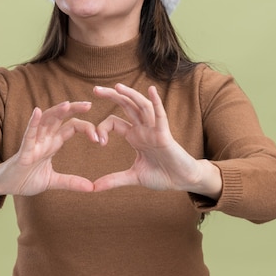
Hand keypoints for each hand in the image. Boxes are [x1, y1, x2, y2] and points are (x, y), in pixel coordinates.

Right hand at [0, 101, 97, 196]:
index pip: (71, 127)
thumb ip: (71, 182)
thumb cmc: (26, 179)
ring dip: (55, 112)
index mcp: (52, 143)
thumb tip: (92, 188)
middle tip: (89, 104)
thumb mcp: (53, 181)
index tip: (100, 135)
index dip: (85, 127)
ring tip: (67, 104)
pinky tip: (37, 112)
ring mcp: (33, 143)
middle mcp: (44, 139)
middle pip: (60, 118)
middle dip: (73, 109)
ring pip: (45, 122)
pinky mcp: (24, 151)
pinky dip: (33, 123)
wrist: (6, 187)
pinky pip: (28, 135)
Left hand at [92, 84, 221, 197]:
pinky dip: (156, 103)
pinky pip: (160, 116)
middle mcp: (143, 129)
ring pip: (142, 106)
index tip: (98, 142)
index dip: (102, 128)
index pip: (114, 122)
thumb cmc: (162, 175)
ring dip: (130, 95)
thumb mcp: (133, 177)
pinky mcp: (165, 135)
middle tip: (95, 89)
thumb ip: (114, 180)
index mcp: (134, 136)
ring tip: (117, 87)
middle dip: (112, 96)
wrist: (182, 181)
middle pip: (126, 106)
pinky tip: (151, 90)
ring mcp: (154, 130)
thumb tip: (94, 188)